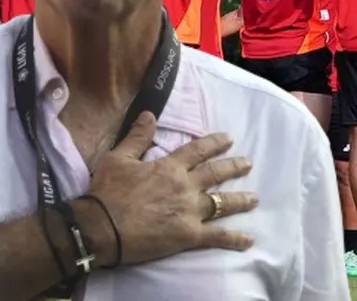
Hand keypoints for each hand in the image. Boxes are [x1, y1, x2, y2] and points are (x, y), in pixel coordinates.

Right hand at [90, 114, 255, 266]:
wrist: (101, 228)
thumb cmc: (107, 193)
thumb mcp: (118, 158)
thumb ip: (137, 137)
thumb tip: (149, 114)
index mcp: (169, 167)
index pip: (198, 151)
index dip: (214, 143)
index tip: (228, 139)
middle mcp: (185, 186)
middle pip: (216, 173)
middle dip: (234, 167)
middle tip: (248, 164)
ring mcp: (190, 211)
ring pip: (222, 203)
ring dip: (240, 200)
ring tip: (254, 198)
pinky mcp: (189, 235)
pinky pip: (217, 237)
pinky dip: (234, 239)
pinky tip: (248, 241)